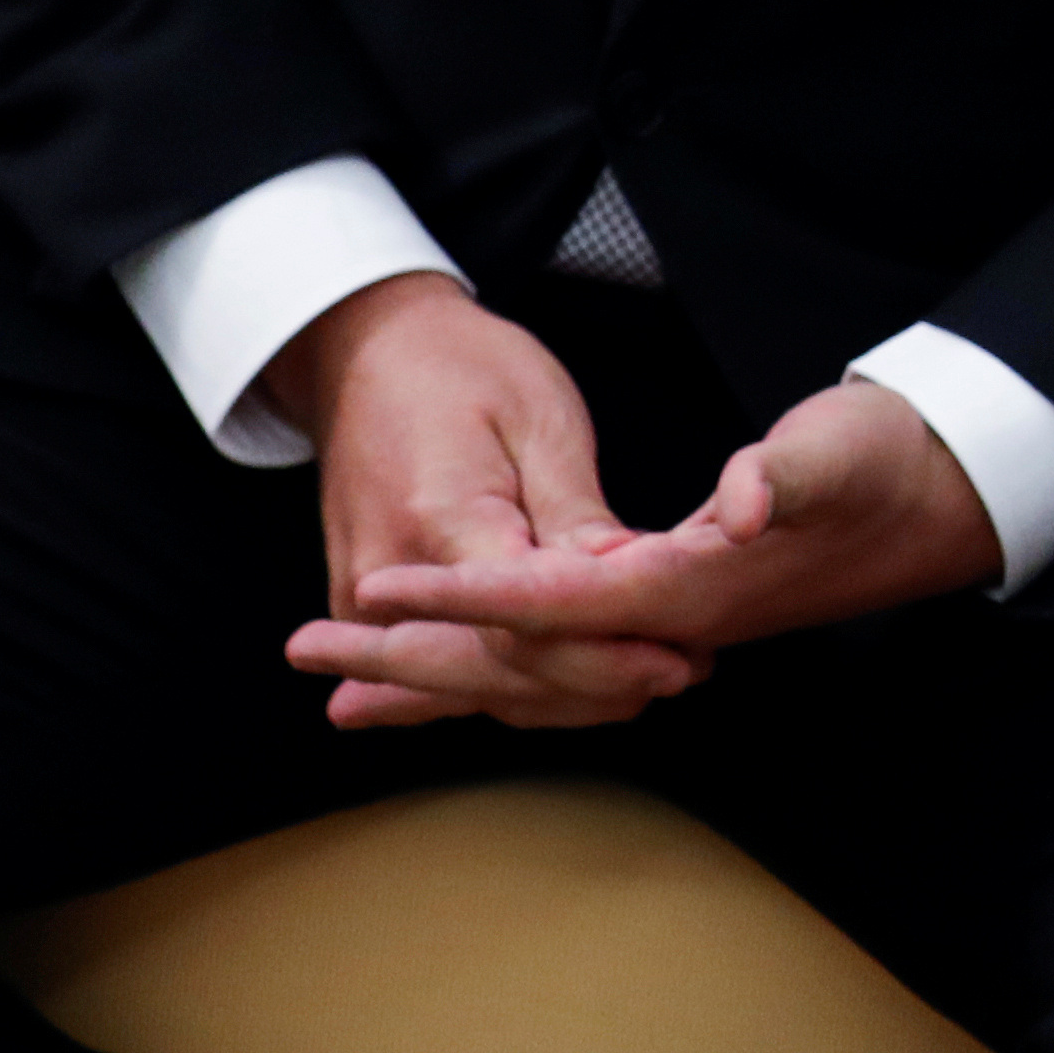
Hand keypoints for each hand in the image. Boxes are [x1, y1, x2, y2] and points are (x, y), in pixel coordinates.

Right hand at [274, 277, 700, 732]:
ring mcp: (366, 601)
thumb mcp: (537, 417)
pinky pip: (447, 667)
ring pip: (476, 684)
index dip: (606, 656)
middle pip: (502, 674)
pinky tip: (569, 702)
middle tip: (687, 674)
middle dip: (598, 684)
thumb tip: (624, 578)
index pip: (525, 632)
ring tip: (647, 686)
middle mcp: (388, 580)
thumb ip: (574, 513)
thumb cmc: (461, 370)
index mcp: (438, 522)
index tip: (680, 659)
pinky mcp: (368, 607)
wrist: (367, 350)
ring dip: (562, 696)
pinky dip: (509, 686)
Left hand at [314, 374, 1001, 707]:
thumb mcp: (842, 451)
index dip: (465, 601)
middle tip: (307, 653)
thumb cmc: (891, 462)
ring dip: (433, 680)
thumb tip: (743, 503)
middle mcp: (671, 624)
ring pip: (529, 674)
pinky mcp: (671, 615)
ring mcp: (670, 629)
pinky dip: (489, 675)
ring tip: (341, 690)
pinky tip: (446, 680)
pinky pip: (558, 661)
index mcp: (691, 587)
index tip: (379, 594)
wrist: (951, 493)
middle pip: (519, 664)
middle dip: (411, 663)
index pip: (554, 606)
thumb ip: (791, 478)